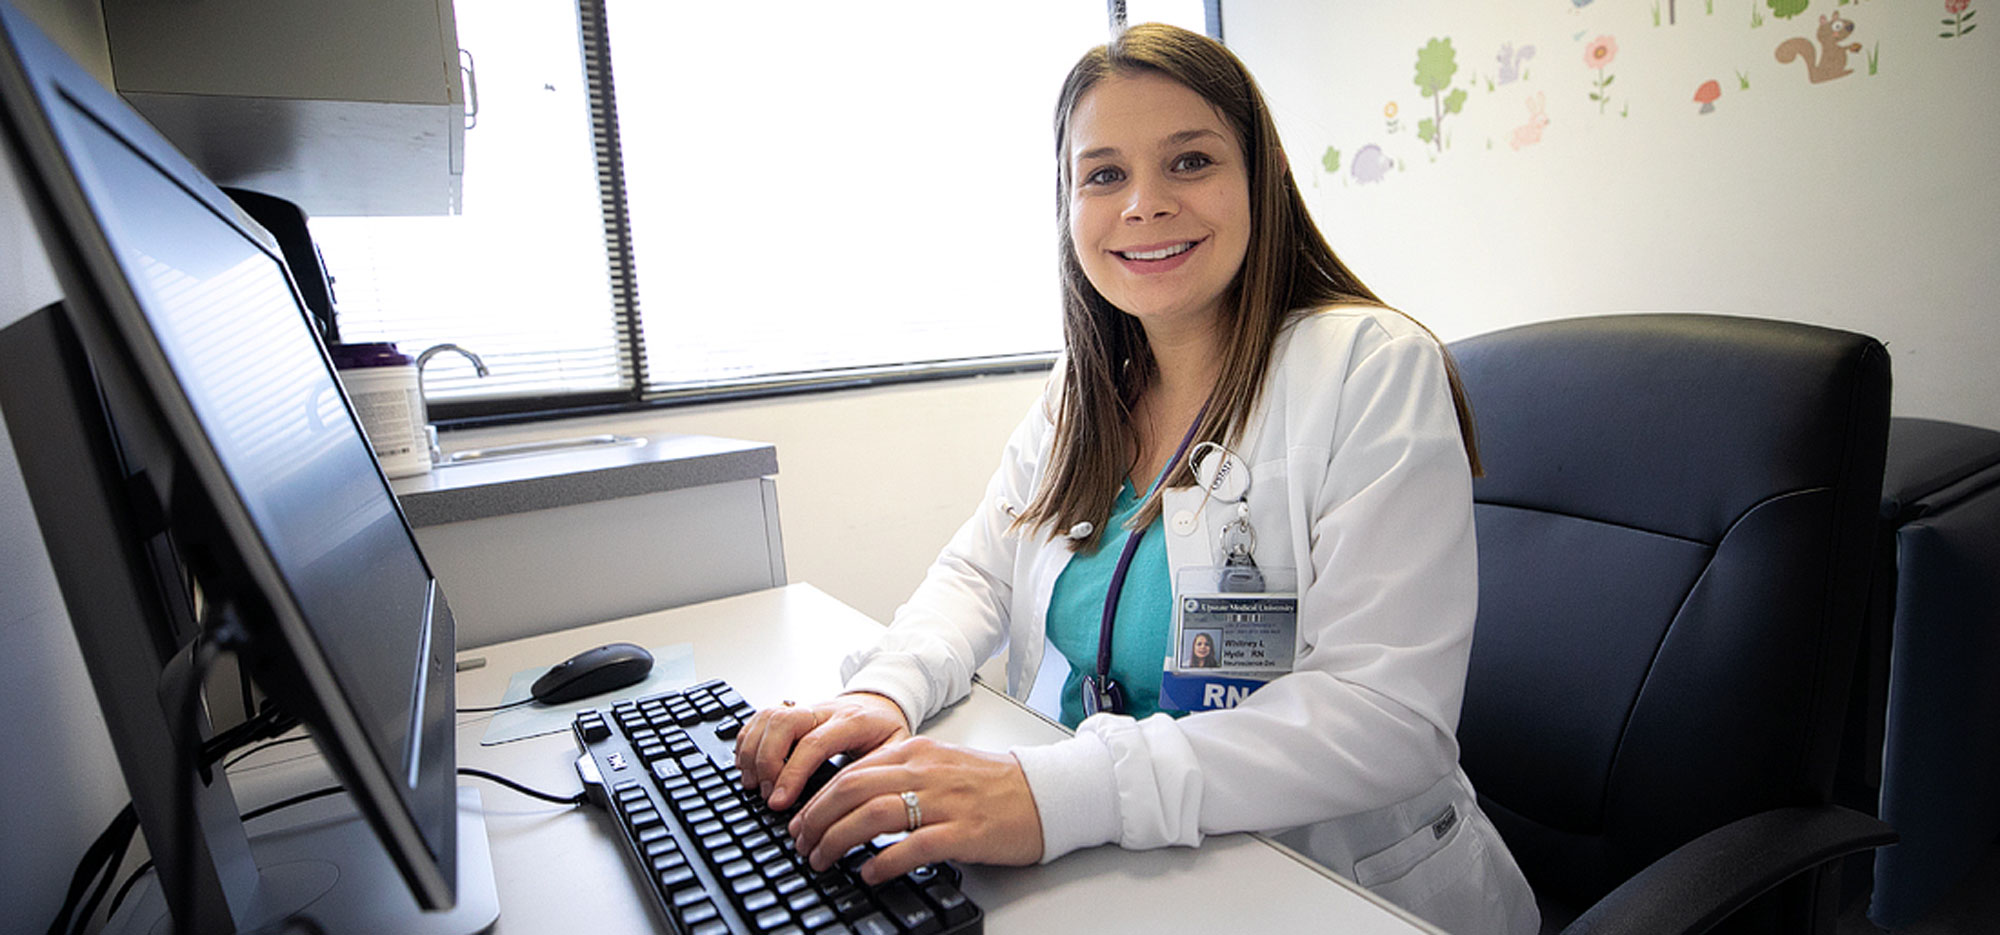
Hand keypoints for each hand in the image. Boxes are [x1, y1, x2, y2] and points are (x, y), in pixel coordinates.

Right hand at [734, 692, 908, 810]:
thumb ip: (876, 774)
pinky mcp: (792, 711)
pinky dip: (748, 739)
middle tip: (768, 794)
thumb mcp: (896, 753)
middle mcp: (825, 710)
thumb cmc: (888, 732)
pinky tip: (747, 764)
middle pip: (784, 723)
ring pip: (768, 717)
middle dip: (767, 761)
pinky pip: (761, 716)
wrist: (883, 705)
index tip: (780, 801)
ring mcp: (806, 708)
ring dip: (753, 751)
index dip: (792, 773)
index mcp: (853, 721)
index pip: (813, 743)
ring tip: (754, 784)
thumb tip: (854, 806)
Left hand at [788, 736, 1044, 884]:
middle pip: (852, 789)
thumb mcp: (940, 765)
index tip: (801, 821)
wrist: (1045, 794)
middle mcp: (926, 771)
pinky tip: (868, 873)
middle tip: (802, 843)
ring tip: (823, 859)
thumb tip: (854, 797)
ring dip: (838, 839)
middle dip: (817, 819)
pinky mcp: (965, 831)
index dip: (817, 799)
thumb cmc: (993, 785)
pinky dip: (884, 861)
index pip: (851, 771)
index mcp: (916, 752)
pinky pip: (914, 845)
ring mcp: (946, 801)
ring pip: (874, 814)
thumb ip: (900, 774)